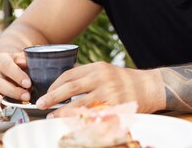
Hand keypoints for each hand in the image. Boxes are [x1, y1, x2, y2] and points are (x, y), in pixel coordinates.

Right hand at [0, 52, 30, 111]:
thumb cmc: (19, 66)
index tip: (28, 84)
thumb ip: (25, 61)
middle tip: (26, 97)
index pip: (6, 65)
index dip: (17, 75)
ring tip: (2, 103)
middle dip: (12, 91)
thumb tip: (24, 62)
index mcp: (1, 60)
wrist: (10, 70)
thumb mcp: (24, 60)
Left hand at [36, 62, 164, 114]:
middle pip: (70, 87)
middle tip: (40, 103)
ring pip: (78, 103)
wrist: (151, 87)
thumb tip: (65, 82)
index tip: (46, 92)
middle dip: (52, 96)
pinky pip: (92, 115)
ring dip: (62, 112)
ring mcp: (109, 92)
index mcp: (98, 67)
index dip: (55, 84)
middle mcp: (102, 77)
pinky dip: (79, 120)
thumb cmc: (126, 81)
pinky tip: (72, 124)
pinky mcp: (114, 107)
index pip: (70, 74)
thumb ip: (89, 75)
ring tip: (51, 116)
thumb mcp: (108, 71)